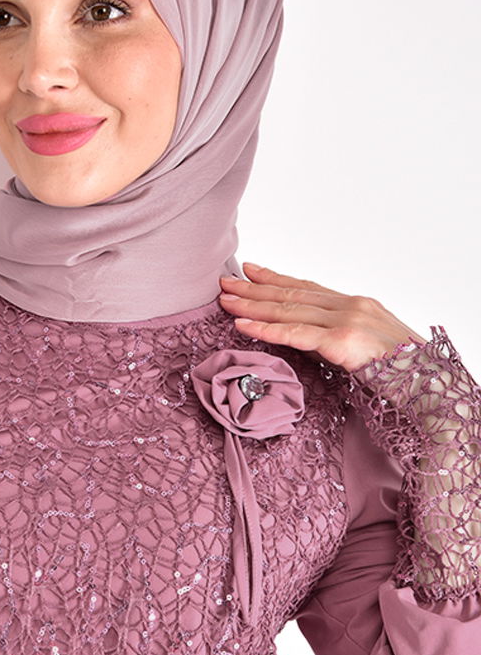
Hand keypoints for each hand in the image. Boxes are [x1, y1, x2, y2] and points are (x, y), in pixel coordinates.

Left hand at [218, 262, 427, 372]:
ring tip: (226, 301)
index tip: (251, 271)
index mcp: (356, 305)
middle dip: (255, 289)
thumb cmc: (402, 373)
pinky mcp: (342, 342)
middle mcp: (350, 306)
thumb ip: (336, 341)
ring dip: (252, 306)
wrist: (429, 383)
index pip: (308, 288)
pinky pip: (295, 334)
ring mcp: (346, 321)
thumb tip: (305, 340)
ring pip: (289, 310)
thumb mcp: (366, 349)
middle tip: (225, 283)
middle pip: (292, 295)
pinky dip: (266, 329)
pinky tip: (244, 326)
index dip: (277, 279)